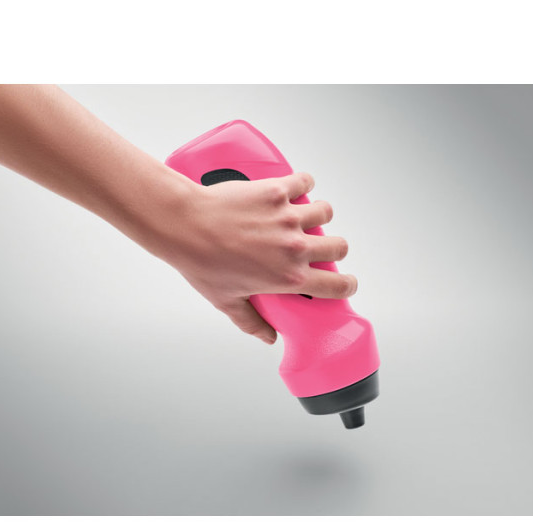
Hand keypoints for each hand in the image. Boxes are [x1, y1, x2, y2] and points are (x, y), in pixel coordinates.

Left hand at [160, 172, 356, 344]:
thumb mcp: (227, 302)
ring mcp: (288, 217)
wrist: (184, 225)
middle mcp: (294, 248)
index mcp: (288, 278)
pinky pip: (305, 182)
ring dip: (318, 216)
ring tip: (302, 217)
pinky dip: (302, 184)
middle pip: (339, 245)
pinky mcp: (277, 191)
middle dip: (334, 248)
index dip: (347, 285)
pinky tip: (293, 190)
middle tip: (317, 248)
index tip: (345, 282)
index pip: (338, 285)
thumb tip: (268, 337)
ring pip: (325, 212)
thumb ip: (252, 322)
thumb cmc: (202, 263)